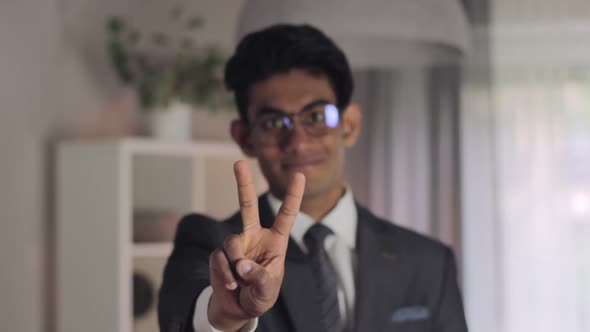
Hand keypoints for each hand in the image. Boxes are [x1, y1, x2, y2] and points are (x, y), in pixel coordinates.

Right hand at [207, 160, 304, 330]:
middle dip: (243, 183)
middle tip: (238, 162)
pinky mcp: (219, 256)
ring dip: (236, 265)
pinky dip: (225, 275)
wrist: (238, 308)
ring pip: (232, 244)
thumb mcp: (268, 289)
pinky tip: (231, 286)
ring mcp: (235, 245)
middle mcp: (254, 237)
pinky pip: (220, 260)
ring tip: (241, 282)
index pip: (286, 215)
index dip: (293, 196)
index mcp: (275, 241)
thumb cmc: (260, 295)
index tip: (299, 174)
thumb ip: (259, 276)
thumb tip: (241, 263)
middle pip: (248, 206)